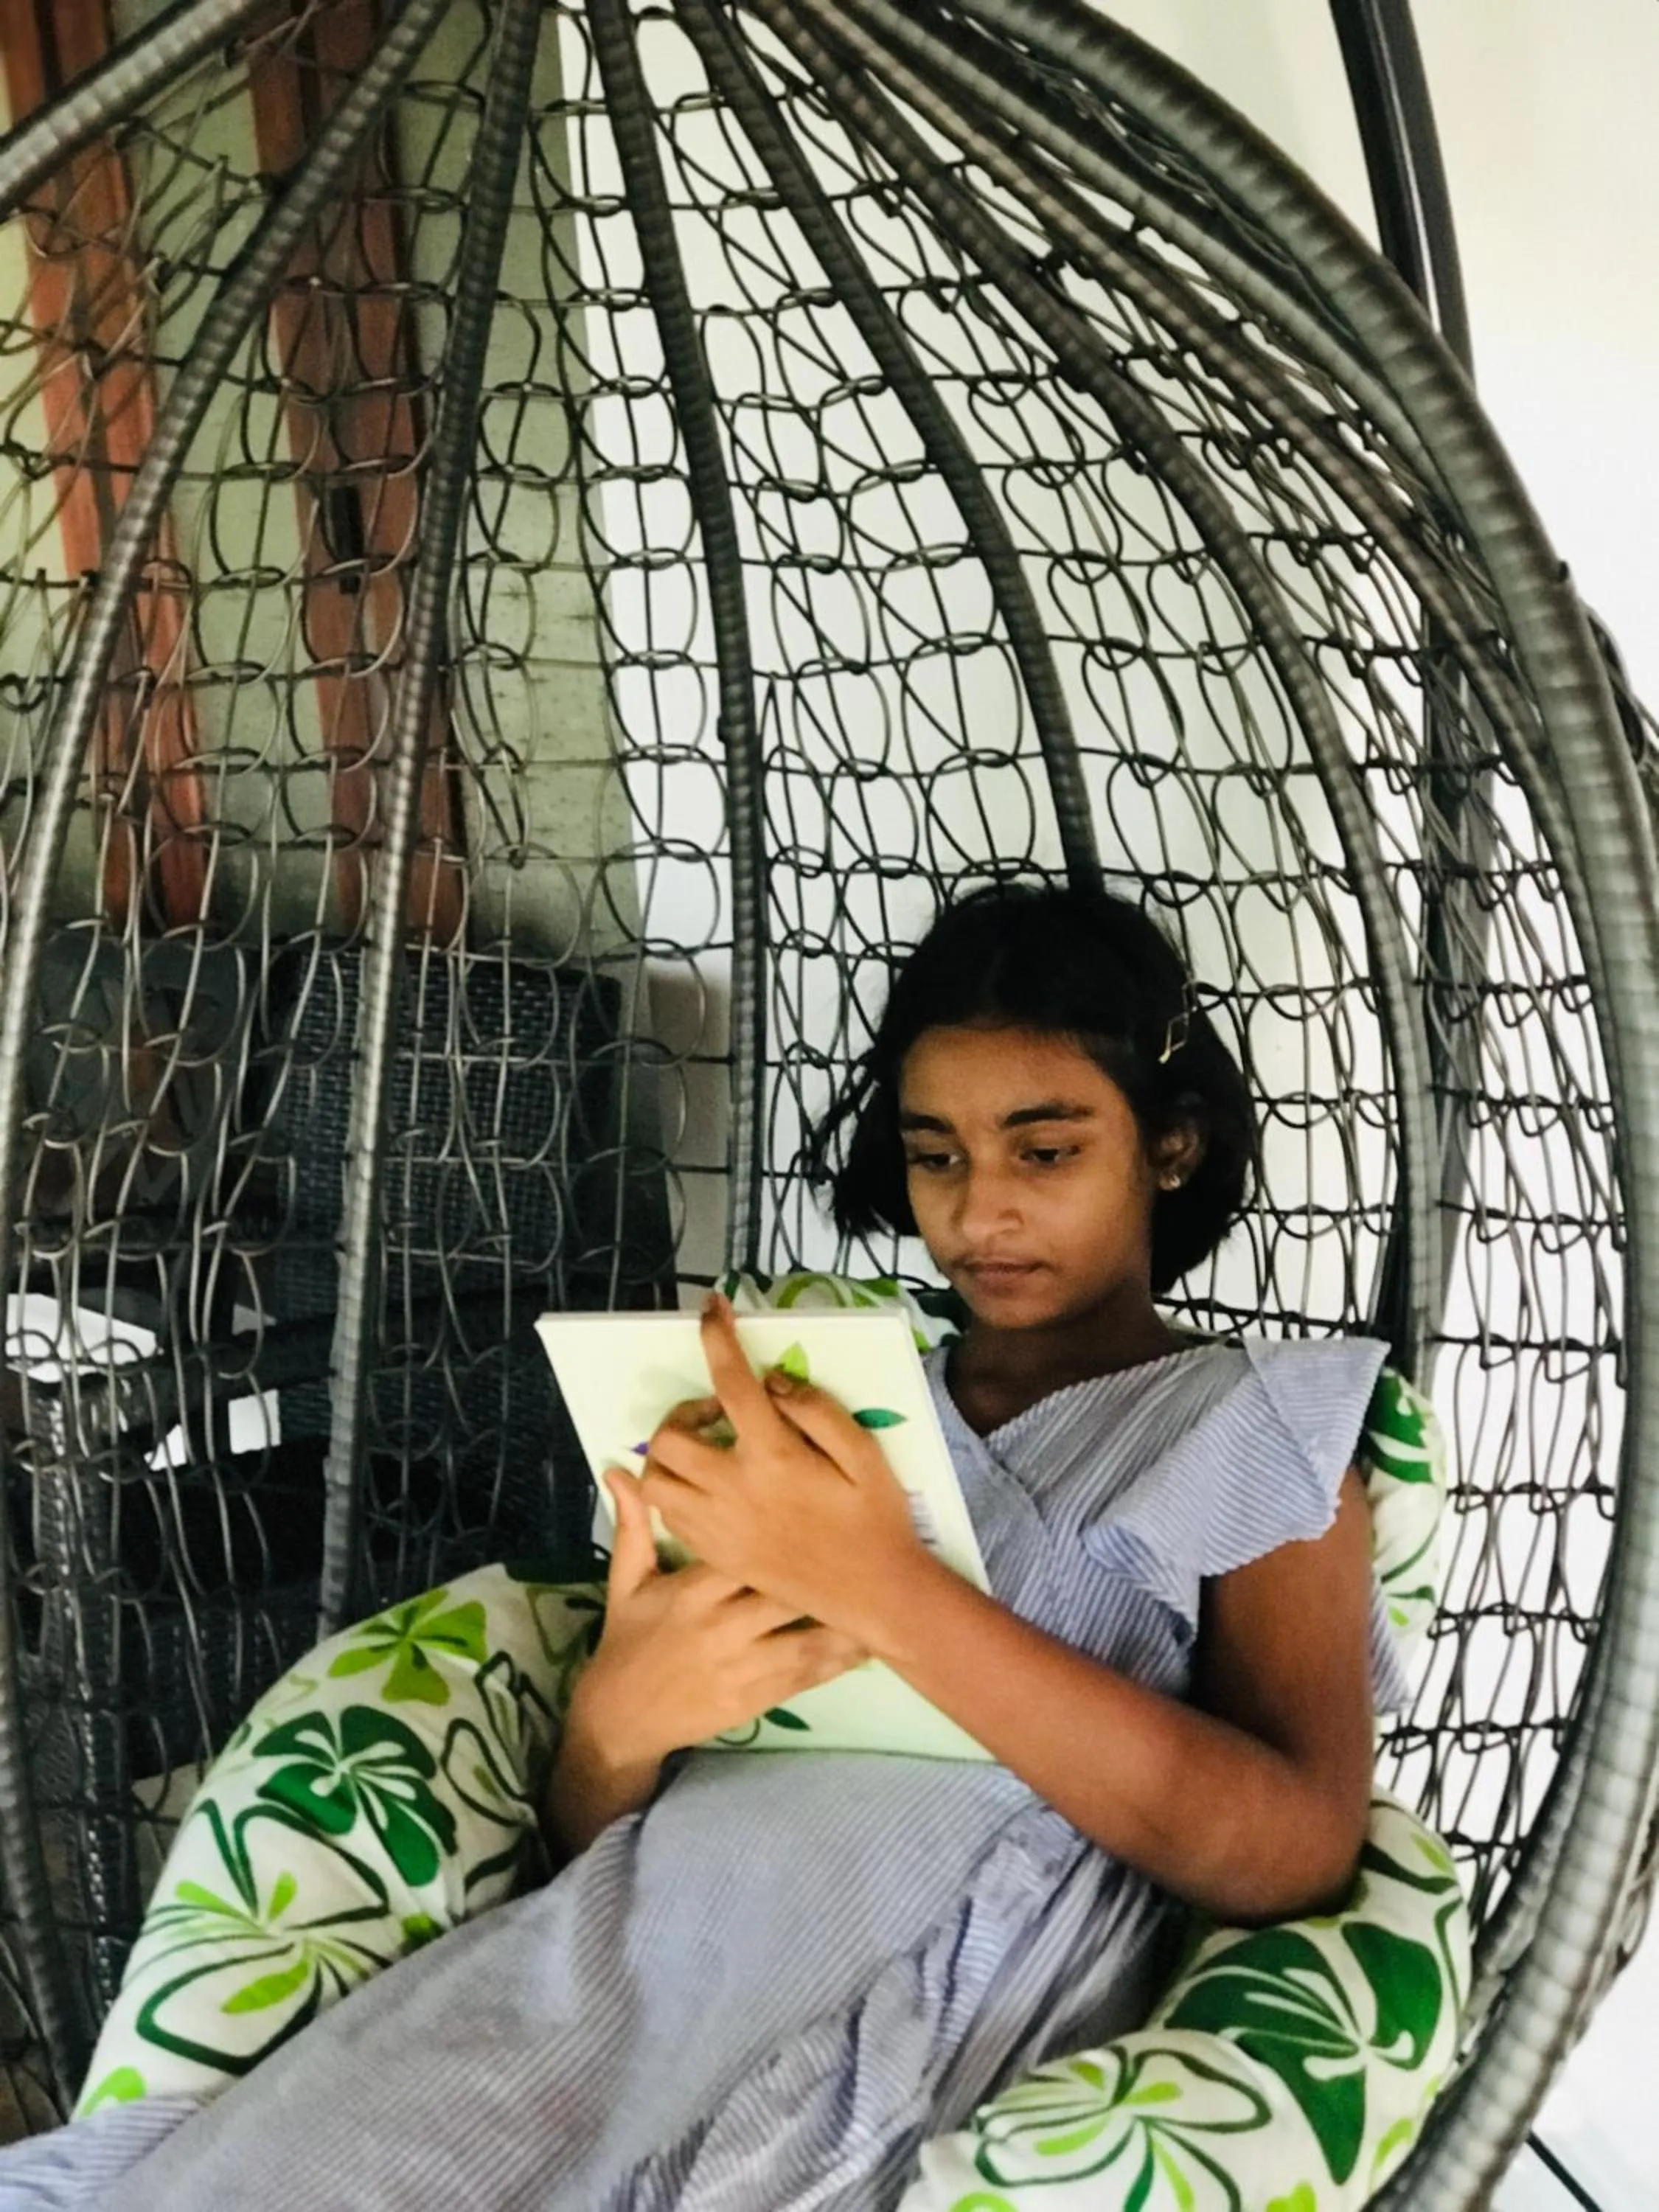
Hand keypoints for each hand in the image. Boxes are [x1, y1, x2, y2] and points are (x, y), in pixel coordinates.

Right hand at [575, 1462, 867, 1769]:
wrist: (620, 1718)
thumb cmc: (628, 1641)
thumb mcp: (626, 1582)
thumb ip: (633, 1525)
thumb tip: (620, 1468)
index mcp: (692, 1590)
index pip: (744, 1550)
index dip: (783, 1529)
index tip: (817, 1507)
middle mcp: (720, 1625)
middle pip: (784, 1592)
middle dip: (822, 1572)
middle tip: (864, 1547)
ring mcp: (741, 1665)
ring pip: (804, 1638)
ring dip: (844, 1619)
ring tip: (881, 1595)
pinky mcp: (754, 1699)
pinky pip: (805, 1677)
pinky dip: (839, 1661)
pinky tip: (867, 1644)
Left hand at [639, 1293, 930, 1640]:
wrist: (872, 1595)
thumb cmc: (875, 1519)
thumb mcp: (863, 1452)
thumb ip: (815, 1409)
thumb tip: (771, 1382)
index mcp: (772, 1456)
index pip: (730, 1382)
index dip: (717, 1337)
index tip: (712, 1308)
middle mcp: (732, 1489)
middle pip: (670, 1436)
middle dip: (686, 1411)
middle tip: (721, 1414)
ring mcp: (717, 1526)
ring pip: (656, 1479)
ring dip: (671, 1455)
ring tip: (707, 1451)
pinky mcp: (713, 1554)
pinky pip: (668, 1515)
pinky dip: (676, 1491)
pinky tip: (710, 1487)